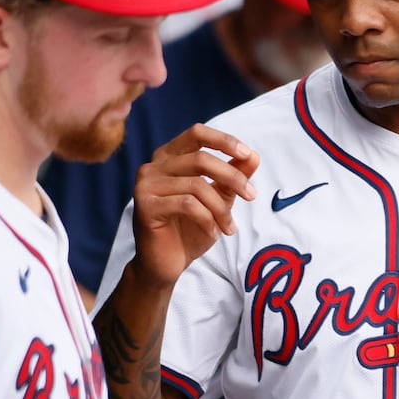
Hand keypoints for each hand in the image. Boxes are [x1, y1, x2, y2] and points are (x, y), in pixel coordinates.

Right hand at [127, 123, 258, 288]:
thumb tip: (254, 156)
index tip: (247, 155)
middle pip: (200, 159)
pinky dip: (207, 219)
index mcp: (168, 158)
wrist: (164, 265)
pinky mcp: (145, 206)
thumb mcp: (218, 199)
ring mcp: (145, 185)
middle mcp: (153, 166)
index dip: (223, 140)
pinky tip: (213, 232)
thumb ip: (233, 176)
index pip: (196, 133)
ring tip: (230, 227)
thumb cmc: (189, 230)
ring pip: (196, 185)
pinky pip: (187, 204)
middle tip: (251, 195)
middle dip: (232, 177)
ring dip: (221, 207)